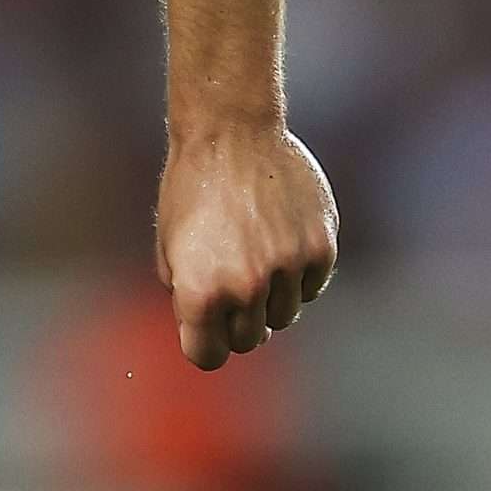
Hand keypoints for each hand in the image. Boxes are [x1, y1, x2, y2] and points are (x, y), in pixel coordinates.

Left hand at [154, 124, 338, 370]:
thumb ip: (186, 295)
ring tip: (254, 254)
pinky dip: (297, 274)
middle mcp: (245, 286)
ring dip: (270, 298)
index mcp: (199, 290)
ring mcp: (286, 268)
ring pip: (284, 316)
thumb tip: (208, 330)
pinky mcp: (320, 248)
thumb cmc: (191, 188)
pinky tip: (280, 238)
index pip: (208, 356)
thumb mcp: (170, 245)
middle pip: (249, 341)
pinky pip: (311, 287)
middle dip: (237, 322)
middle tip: (231, 287)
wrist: (229, 133)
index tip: (207, 332)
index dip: (205, 345)